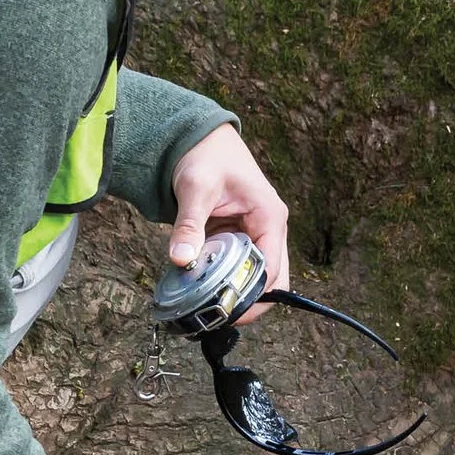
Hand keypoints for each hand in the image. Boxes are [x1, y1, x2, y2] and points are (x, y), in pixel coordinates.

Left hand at [168, 123, 287, 323]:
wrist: (200, 138)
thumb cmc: (206, 156)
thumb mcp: (196, 189)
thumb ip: (189, 225)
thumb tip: (180, 259)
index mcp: (270, 217)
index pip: (273, 268)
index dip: (255, 295)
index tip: (229, 310)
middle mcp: (270, 229)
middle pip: (273, 280)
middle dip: (250, 301)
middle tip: (220, 315)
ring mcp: (257, 235)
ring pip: (258, 277)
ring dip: (237, 292)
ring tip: (210, 305)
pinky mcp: (241, 238)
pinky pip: (240, 267)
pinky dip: (226, 280)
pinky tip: (205, 287)